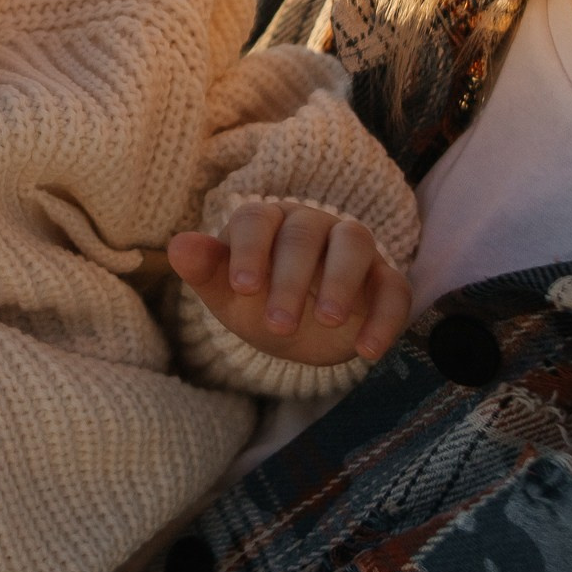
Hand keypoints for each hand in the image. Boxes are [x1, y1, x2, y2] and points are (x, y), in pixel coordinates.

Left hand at [169, 201, 410, 367]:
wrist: (302, 331)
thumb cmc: (259, 301)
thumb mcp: (229, 295)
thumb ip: (206, 270)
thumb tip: (177, 246)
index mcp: (267, 221)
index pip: (257, 220)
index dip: (250, 250)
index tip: (243, 287)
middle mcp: (312, 224)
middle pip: (303, 235)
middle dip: (290, 279)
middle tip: (278, 324)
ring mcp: (352, 247)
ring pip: (354, 243)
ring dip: (341, 281)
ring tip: (327, 321)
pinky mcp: (385, 278)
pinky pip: (394, 288)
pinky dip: (385, 317)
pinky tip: (368, 351)